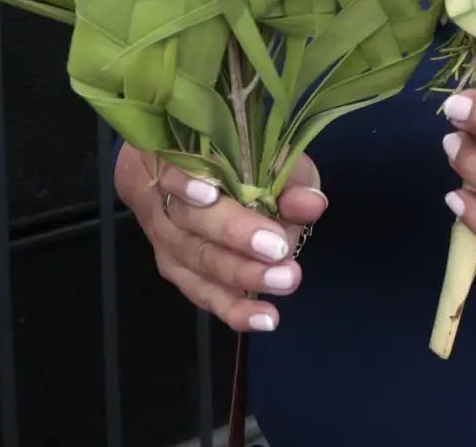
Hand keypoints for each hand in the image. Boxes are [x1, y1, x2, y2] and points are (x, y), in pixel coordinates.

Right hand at [114, 142, 325, 333]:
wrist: (172, 176)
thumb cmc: (229, 160)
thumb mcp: (268, 157)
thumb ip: (288, 178)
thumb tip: (311, 204)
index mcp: (179, 160)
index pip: (179, 171)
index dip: (198, 186)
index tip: (227, 194)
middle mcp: (165, 203)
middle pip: (192, 222)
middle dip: (237, 237)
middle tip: (279, 250)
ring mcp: (166, 240)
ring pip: (197, 261)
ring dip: (242, 275)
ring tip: (285, 282)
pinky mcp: (175, 270)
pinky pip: (201, 293)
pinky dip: (233, 308)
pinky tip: (264, 318)